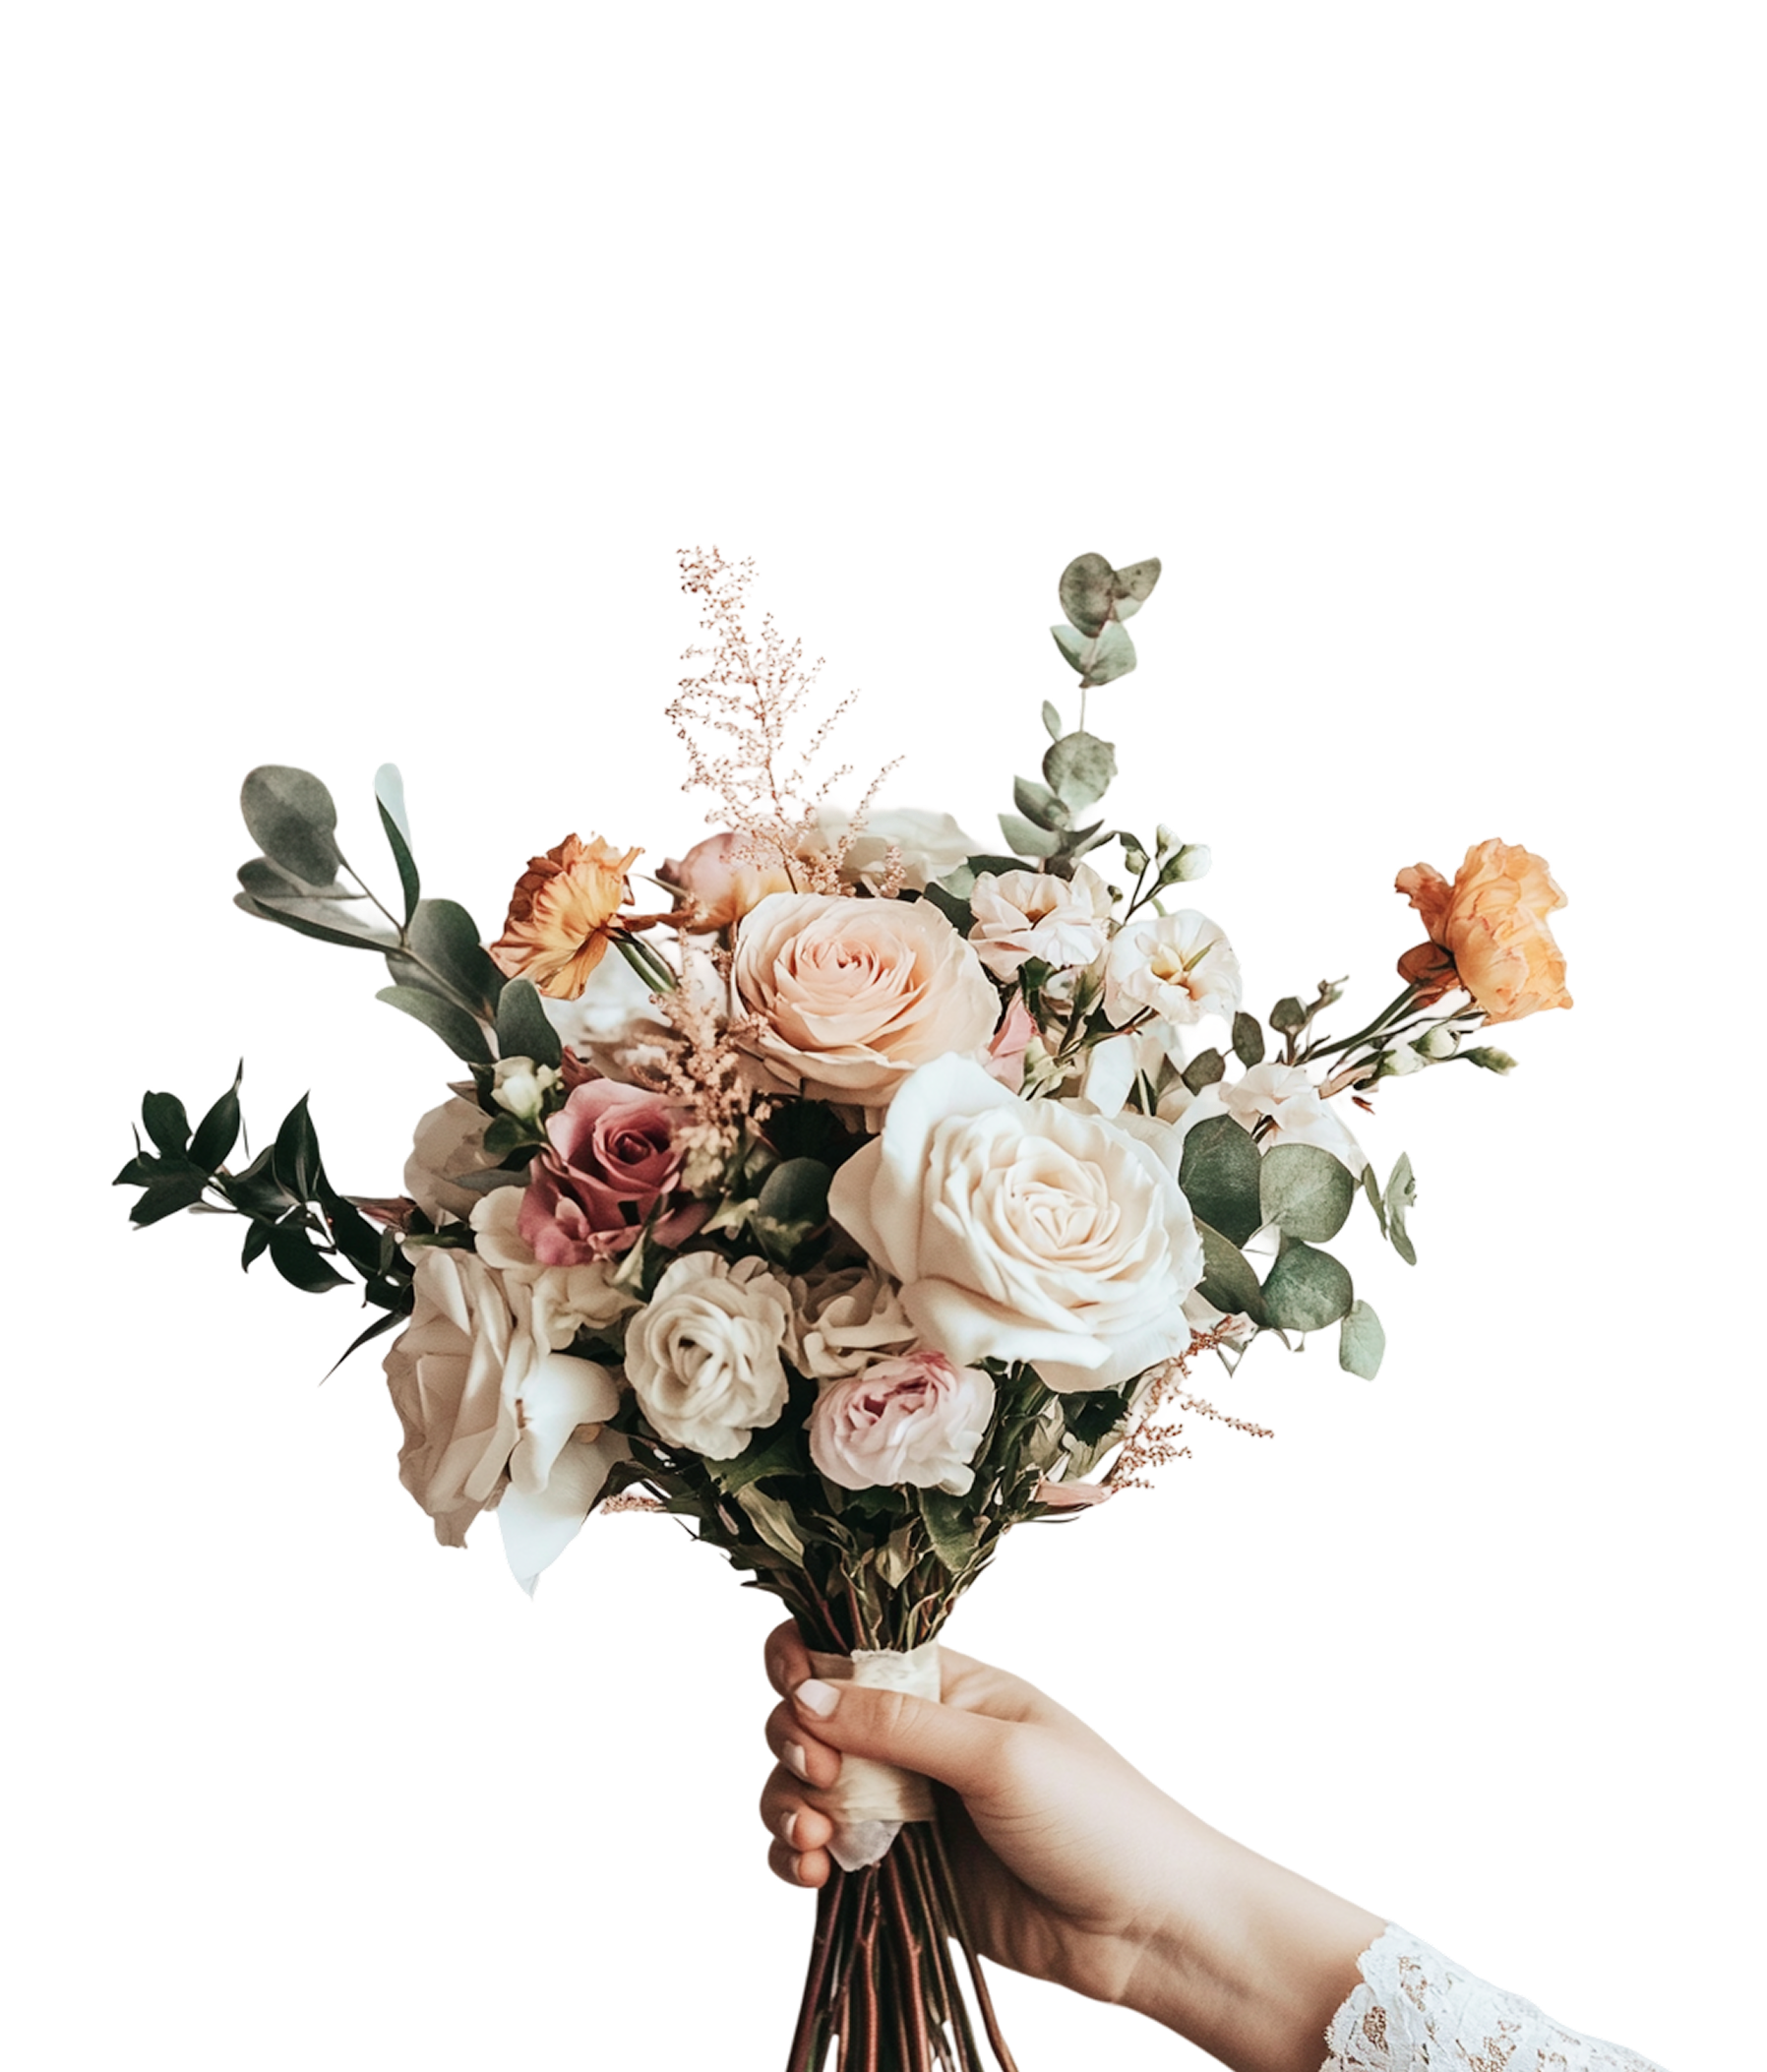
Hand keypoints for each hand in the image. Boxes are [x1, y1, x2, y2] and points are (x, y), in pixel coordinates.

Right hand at [757, 1616, 1198, 2014]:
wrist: (1149, 1928)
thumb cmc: (1097, 1818)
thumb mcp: (1000, 1755)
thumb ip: (899, 1725)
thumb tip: (806, 1693)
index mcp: (949, 1685)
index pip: (852, 1649)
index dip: (804, 1663)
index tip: (797, 1698)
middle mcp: (918, 1739)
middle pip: (814, 1718)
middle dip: (792, 1742)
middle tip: (819, 1778)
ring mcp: (908, 1807)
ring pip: (807, 1786)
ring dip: (786, 1803)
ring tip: (812, 1838)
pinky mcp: (903, 1873)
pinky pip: (824, 1854)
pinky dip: (796, 1857)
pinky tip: (808, 1872)